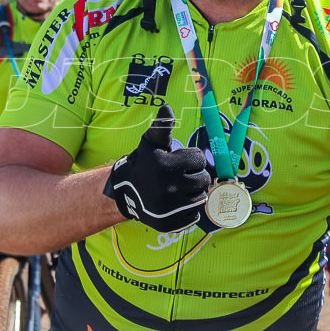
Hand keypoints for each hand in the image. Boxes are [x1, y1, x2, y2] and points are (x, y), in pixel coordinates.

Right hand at [103, 104, 210, 231]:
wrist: (125, 191)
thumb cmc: (144, 163)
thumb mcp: (150, 142)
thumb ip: (162, 127)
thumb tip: (167, 107)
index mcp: (166, 166)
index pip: (199, 160)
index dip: (192, 159)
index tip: (181, 161)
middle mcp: (168, 188)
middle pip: (203, 180)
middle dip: (195, 176)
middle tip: (182, 176)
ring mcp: (169, 208)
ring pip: (200, 199)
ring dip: (193, 193)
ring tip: (179, 189)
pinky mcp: (169, 223)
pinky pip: (193, 216)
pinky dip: (188, 210)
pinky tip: (176, 203)